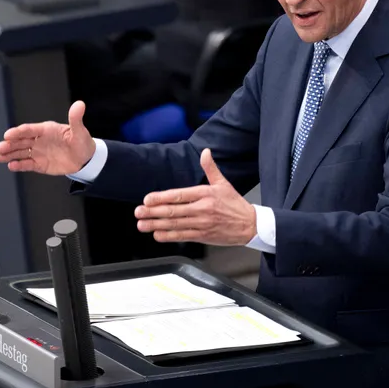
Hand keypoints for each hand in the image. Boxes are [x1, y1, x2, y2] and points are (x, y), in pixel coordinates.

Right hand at [0, 100, 95, 175]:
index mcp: (46, 129)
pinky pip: (27, 164)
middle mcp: (39, 140)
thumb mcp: (79, 131)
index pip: (29, 129)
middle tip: (0, 148)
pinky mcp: (39, 164)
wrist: (85, 159)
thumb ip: (75, 119)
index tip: (8, 135)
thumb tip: (80, 104)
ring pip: (21, 153)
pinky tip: (11, 166)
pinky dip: (19, 165)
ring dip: (10, 154)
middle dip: (9, 144)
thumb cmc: (82, 142)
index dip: (18, 132)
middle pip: (21, 141)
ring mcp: (38, 152)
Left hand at [134, 149, 256, 245]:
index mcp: (204, 194)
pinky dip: (169, 236)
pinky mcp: (203, 236)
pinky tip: (157, 235)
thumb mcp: (223, 183)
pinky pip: (183, 236)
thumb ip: (210, 168)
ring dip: (156, 225)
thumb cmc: (235, 204)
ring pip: (175, 224)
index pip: (178, 195)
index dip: (161, 198)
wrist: (250, 225)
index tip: (147, 199)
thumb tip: (205, 152)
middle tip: (138, 212)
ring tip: (142, 224)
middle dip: (153, 212)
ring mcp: (201, 224)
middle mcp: (201, 209)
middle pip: (173, 211)